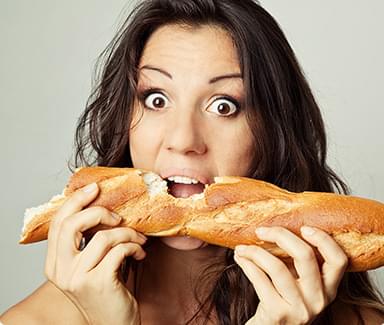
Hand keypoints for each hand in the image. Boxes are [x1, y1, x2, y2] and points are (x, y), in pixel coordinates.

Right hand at [45, 182, 146, 324]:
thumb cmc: (107, 290)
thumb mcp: (92, 264)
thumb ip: (89, 241)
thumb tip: (105, 207)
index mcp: (55, 263)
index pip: (59, 223)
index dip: (76, 201)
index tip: (95, 189)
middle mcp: (60, 271)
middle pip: (72, 224)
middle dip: (99, 212)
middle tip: (118, 216)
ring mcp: (78, 278)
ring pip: (104, 236)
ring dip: (129, 233)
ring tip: (139, 240)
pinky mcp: (98, 282)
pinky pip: (120, 250)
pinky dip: (135, 246)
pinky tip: (140, 253)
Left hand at [234, 226, 347, 324]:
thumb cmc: (281, 302)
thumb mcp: (298, 283)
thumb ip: (296, 262)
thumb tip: (275, 229)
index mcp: (328, 288)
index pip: (338, 260)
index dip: (323, 239)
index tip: (303, 227)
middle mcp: (319, 299)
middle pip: (305, 256)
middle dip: (280, 236)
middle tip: (262, 231)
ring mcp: (299, 308)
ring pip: (277, 267)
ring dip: (254, 251)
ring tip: (242, 248)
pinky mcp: (278, 314)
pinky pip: (259, 279)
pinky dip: (246, 264)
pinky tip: (240, 259)